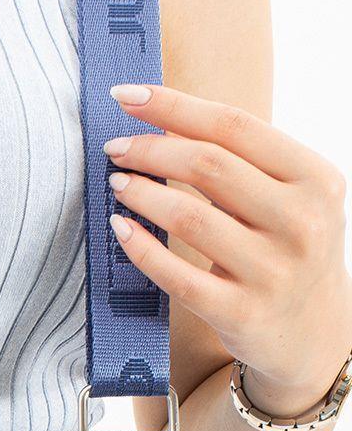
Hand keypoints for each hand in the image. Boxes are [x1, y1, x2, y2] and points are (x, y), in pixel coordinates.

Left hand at [104, 84, 351, 416]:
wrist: (315, 335)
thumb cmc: (289, 251)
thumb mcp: (292, 198)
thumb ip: (246, 161)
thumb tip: (164, 120)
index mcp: (315, 178)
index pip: (234, 126)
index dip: (173, 106)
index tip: (126, 95)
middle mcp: (301, 222)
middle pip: (208, 165)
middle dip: (150, 149)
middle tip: (115, 148)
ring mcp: (272, 271)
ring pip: (189, 216)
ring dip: (141, 194)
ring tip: (117, 182)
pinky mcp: (241, 314)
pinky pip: (177, 276)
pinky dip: (141, 248)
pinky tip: (120, 228)